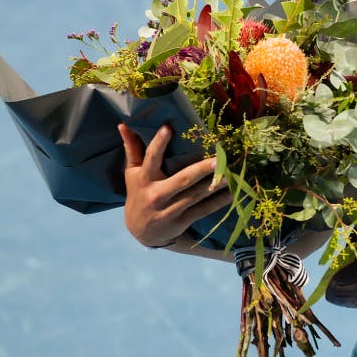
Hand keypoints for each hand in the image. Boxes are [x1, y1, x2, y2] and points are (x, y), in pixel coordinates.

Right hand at [118, 123, 231, 247]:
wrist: (140, 231)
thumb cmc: (138, 194)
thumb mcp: (131, 173)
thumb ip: (132, 149)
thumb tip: (123, 125)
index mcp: (144, 178)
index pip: (151, 158)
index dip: (158, 143)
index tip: (168, 128)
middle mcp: (156, 194)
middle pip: (182, 179)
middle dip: (202, 169)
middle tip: (219, 159)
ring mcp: (170, 209)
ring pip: (196, 195)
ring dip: (215, 185)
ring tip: (231, 173)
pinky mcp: (181, 221)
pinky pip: (203, 210)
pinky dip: (218, 202)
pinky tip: (232, 193)